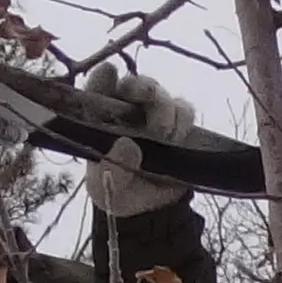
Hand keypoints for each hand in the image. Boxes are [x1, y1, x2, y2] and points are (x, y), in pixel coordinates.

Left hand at [72, 60, 200, 217]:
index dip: (102, 77)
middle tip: (149, 98)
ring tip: (164, 136)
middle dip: (143, 87)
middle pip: (134, 83)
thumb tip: (128, 145)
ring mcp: (153, 113)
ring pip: (161, 94)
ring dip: (165, 109)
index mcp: (99, 119)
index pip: (97, 88)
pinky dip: (183, 120)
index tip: (109, 73)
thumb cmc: (117, 190)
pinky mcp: (178, 123)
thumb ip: (111, 171)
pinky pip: (184, 109)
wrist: (150, 208)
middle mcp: (125, 109)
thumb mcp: (106, 189)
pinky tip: (178, 139)